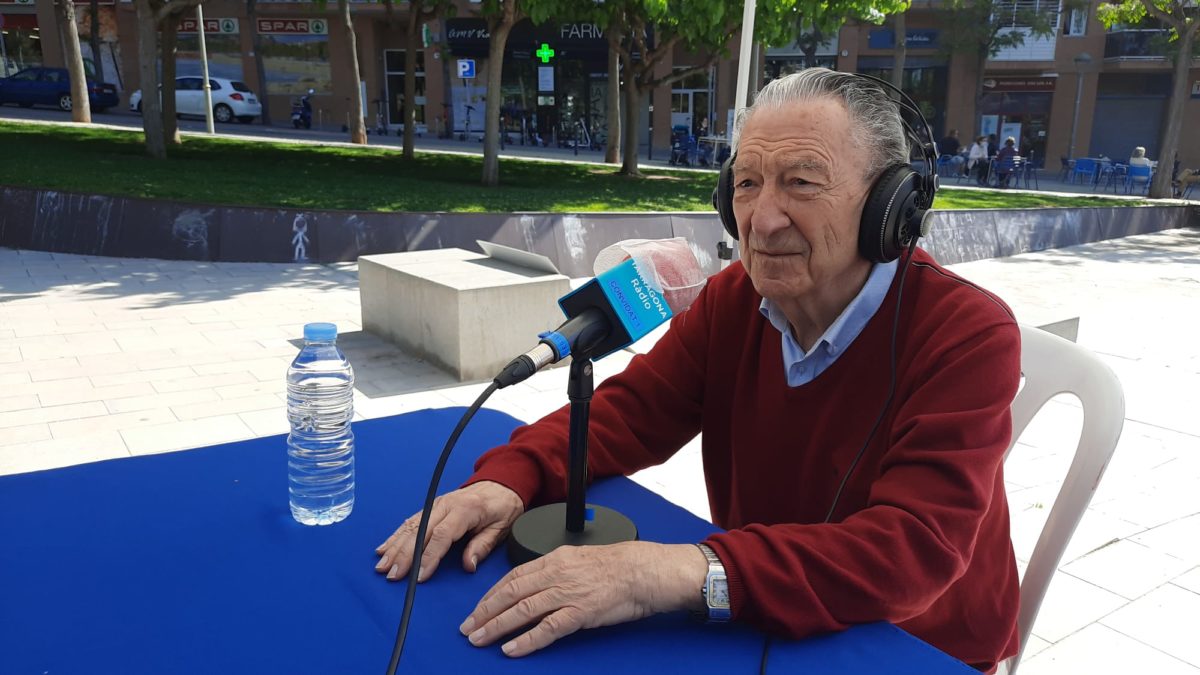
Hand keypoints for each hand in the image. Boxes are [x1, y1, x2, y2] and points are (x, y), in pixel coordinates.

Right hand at [374, 480, 523, 581]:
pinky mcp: (430, 507)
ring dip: (394, 547)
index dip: (429, 557)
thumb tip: (468, 566)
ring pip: (410, 527)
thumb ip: (482, 546)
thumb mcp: (501, 528)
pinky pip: (410, 521)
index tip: (419, 576)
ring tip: (383, 566)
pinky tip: (383, 548)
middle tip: (393, 575)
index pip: (442, 536)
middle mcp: (446, 505)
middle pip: (420, 531)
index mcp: (465, 510)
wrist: (500, 485)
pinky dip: (395, 536)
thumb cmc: (502, 508)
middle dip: (404, 555)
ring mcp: (435, 504)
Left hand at [458, 541, 706, 656]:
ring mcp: (567, 593)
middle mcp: (556, 574)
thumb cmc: (619, 565)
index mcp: (554, 559)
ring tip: (479, 639)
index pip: (513, 577)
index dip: (491, 594)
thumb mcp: (581, 558)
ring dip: (496, 626)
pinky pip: (547, 629)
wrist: (644, 571)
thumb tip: (538, 584)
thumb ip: (558, 570)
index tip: (477, 608)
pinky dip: (526, 640)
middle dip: (484, 612)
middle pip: (510, 593)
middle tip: (468, 627)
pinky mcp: (580, 613)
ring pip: (522, 610)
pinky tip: (511, 649)